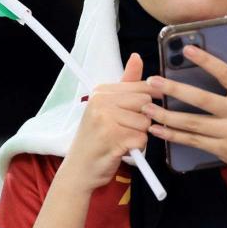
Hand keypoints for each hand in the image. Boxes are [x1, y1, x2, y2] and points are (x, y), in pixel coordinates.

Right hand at [58, 53, 159, 194]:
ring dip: (139, 135)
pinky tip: (122, 150)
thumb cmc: (96, 139)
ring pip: (146, 123)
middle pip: (146, 103)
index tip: (137, 112)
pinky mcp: (114, 138)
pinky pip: (142, 139)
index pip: (140, 87)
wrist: (78, 169)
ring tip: (122, 140)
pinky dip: (137, 148)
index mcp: (101, 91)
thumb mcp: (107, 108)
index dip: (148, 101)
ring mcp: (107, 120)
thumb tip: (137, 57)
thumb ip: (126, 83)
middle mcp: (102, 102)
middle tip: (125, 129)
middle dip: (142, 119)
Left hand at [143, 44, 226, 197]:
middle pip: (201, 99)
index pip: (226, 73)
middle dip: (173, 89)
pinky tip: (157, 129)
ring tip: (146, 107)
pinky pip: (193, 141)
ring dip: (166, 115)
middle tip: (152, 81)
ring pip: (192, 123)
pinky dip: (173, 135)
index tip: (187, 50)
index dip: (206, 61)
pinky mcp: (223, 150)